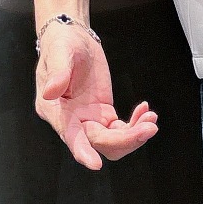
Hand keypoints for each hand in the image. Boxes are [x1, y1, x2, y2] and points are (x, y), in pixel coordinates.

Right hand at [35, 27, 157, 170]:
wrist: (73, 38)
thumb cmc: (62, 44)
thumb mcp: (60, 53)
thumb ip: (58, 73)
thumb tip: (51, 91)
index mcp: (55, 110)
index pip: (69, 135)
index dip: (82, 151)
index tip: (95, 165)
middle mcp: (71, 121)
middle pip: (98, 142)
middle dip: (125, 139)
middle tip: (150, 126)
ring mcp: (88, 120)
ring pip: (112, 142)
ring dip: (133, 136)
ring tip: (151, 119)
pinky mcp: (103, 114)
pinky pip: (120, 130)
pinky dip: (135, 124)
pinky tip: (145, 109)